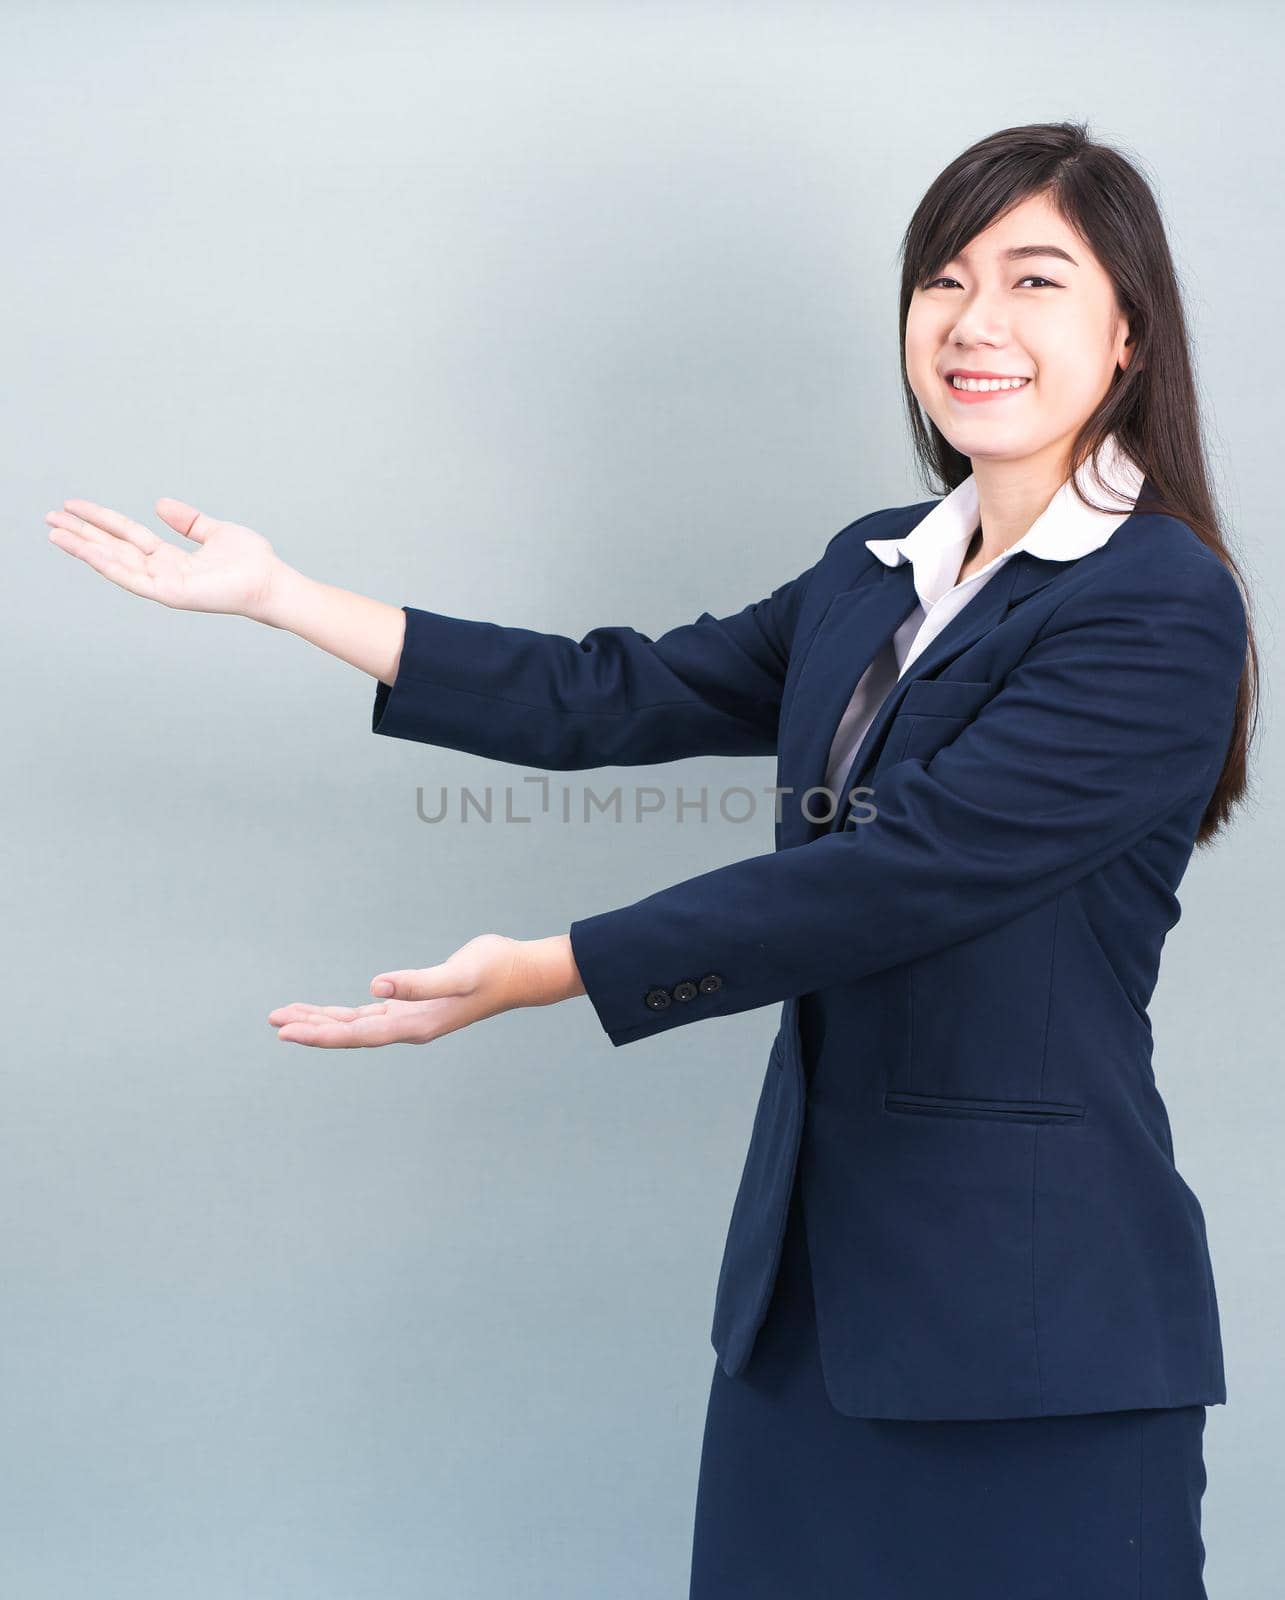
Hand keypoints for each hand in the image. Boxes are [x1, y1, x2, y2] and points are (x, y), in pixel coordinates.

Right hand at [45, 496, 287, 621]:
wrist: (271, 583)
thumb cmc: (251, 563)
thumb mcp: (214, 532)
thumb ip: (187, 521)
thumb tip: (158, 504)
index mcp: (169, 558)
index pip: (125, 535)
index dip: (100, 520)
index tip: (72, 506)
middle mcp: (161, 572)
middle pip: (112, 548)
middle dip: (80, 534)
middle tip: (48, 517)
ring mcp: (163, 585)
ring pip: (114, 564)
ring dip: (83, 548)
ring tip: (55, 532)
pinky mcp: (170, 594)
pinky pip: (132, 578)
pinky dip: (107, 564)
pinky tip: (87, 550)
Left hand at [267, 933, 570, 1048]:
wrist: (520, 974)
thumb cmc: (493, 970)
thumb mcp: (458, 973)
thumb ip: (419, 982)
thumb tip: (376, 987)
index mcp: (415, 1024)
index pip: (356, 1033)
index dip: (319, 1033)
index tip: (286, 1031)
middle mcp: (408, 1027)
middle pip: (348, 1032)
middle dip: (310, 1028)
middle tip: (273, 1021)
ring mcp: (410, 1019)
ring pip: (354, 1024)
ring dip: (321, 1021)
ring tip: (286, 1017)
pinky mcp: (414, 1007)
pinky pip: (368, 1015)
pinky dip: (343, 1013)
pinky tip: (326, 1013)